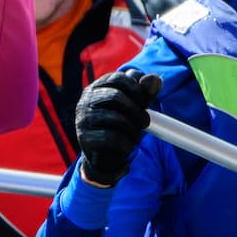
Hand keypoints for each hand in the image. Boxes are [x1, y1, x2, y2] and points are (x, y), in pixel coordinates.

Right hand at [74, 69, 160, 185]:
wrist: (105, 158)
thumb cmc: (121, 126)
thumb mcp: (136, 106)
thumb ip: (145, 92)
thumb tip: (154, 79)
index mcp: (98, 87)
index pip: (119, 78)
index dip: (137, 89)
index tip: (144, 101)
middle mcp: (86, 100)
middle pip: (116, 96)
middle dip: (136, 110)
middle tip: (146, 122)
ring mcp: (83, 118)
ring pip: (114, 117)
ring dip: (132, 128)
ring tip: (136, 135)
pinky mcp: (84, 137)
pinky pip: (111, 137)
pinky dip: (125, 143)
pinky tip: (127, 146)